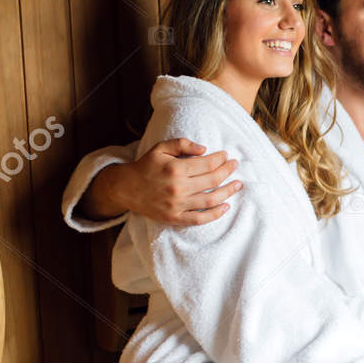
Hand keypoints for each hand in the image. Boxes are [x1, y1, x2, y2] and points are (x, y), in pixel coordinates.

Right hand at [94, 138, 241, 225]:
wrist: (125, 188)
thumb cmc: (146, 166)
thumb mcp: (160, 148)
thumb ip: (182, 144)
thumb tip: (205, 149)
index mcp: (175, 168)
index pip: (207, 164)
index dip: (221, 159)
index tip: (227, 156)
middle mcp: (178, 187)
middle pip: (212, 180)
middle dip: (228, 171)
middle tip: (235, 166)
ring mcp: (177, 205)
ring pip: (211, 199)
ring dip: (228, 192)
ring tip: (238, 184)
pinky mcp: (174, 218)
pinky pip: (200, 218)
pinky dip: (216, 214)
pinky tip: (226, 206)